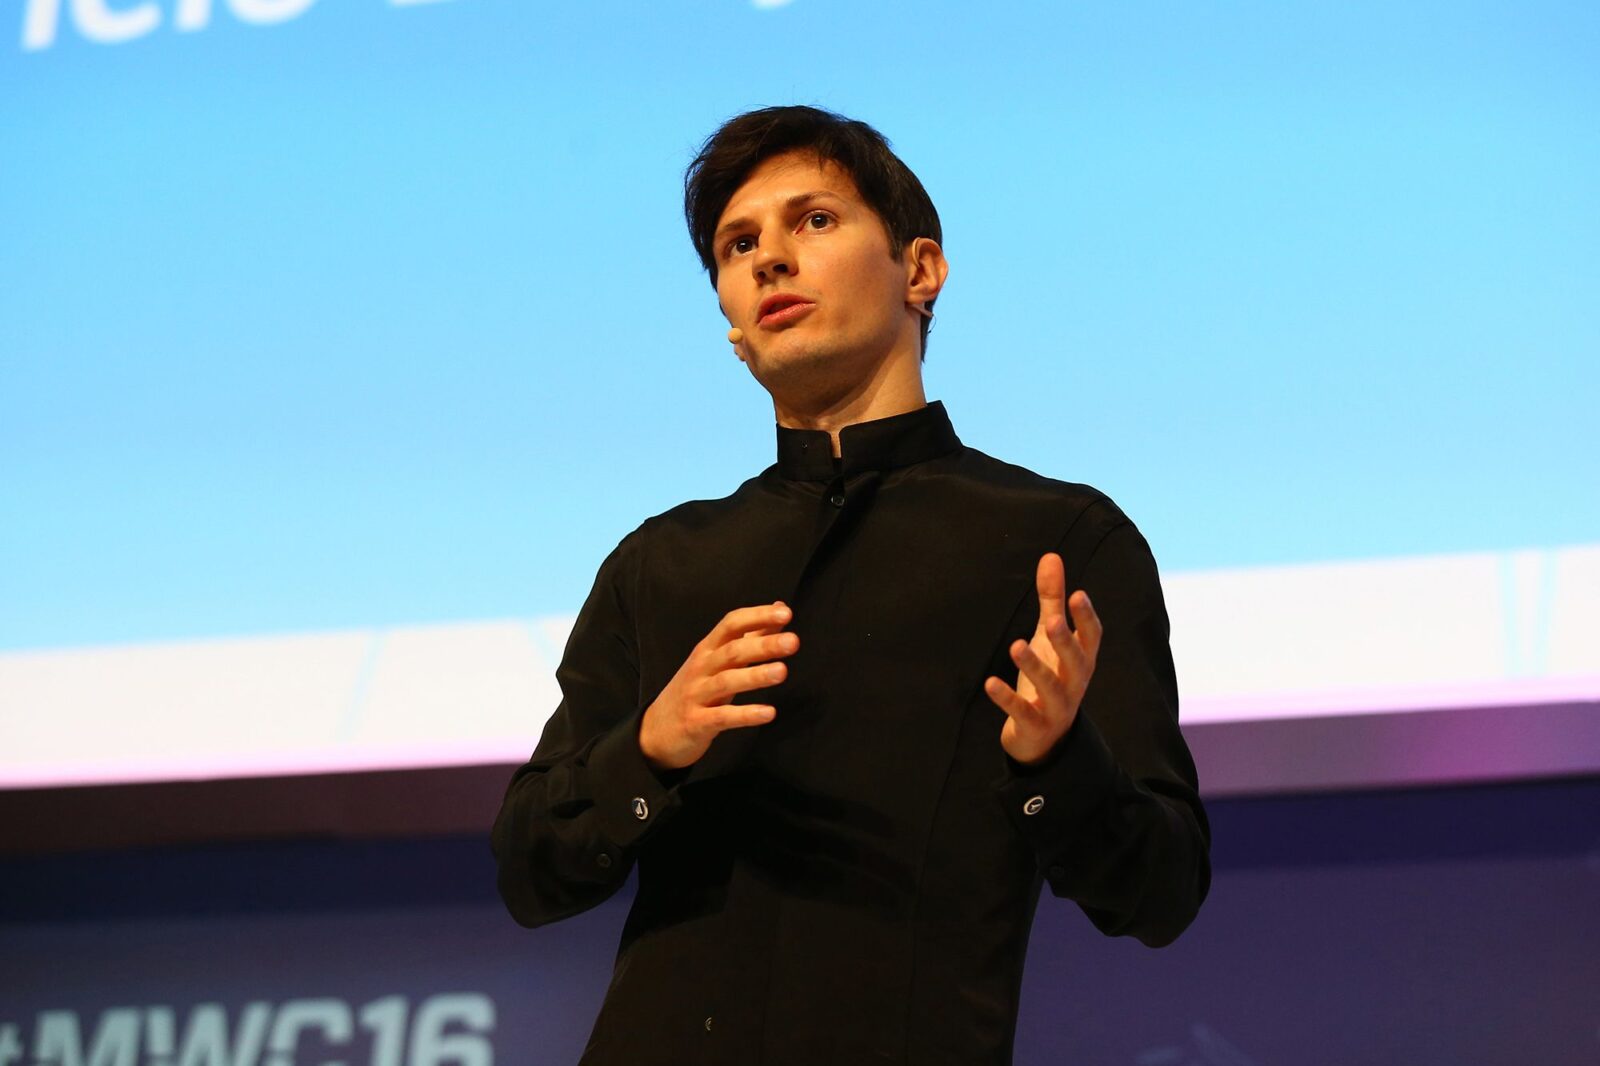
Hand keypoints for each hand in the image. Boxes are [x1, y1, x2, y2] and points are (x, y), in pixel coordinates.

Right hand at [638, 602, 797, 770]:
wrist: (656, 731)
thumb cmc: (696, 690)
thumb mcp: (718, 660)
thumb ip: (749, 636)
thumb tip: (779, 608)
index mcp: (708, 649)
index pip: (731, 624)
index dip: (757, 616)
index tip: (786, 612)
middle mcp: (701, 667)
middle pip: (732, 651)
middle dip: (763, 645)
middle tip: (792, 641)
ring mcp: (696, 695)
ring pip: (727, 682)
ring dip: (755, 675)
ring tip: (782, 672)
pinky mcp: (697, 723)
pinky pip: (722, 717)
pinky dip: (746, 715)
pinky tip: (768, 713)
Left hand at [985, 552, 1102, 765]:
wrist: (1044, 739)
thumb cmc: (1050, 675)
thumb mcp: (1050, 637)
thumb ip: (1052, 599)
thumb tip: (1051, 556)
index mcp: (1081, 660)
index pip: (1092, 638)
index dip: (1086, 618)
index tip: (1078, 595)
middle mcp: (1074, 683)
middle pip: (1076, 662)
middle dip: (1065, 642)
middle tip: (1051, 622)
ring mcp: (1056, 707)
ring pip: (1050, 688)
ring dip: (1034, 667)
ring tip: (1016, 646)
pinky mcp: (1034, 726)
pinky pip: (1022, 712)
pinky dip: (1007, 699)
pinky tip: (990, 683)